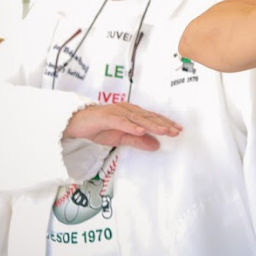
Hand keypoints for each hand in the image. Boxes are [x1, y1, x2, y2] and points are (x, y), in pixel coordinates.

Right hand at [63, 103, 182, 150]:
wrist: (77, 123)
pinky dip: (132, 126)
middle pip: (148, 117)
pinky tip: (141, 131)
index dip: (165, 123)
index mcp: (132, 114)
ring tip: (165, 131)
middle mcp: (127, 110)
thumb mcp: (120, 138)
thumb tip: (156, 146)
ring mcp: (117, 112)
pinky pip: (121, 122)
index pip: (152, 118)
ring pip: (138, 119)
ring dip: (152, 125)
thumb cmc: (99, 128)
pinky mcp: (106, 117)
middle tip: (177, 131)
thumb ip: (138, 141)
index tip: (178, 130)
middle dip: (163, 124)